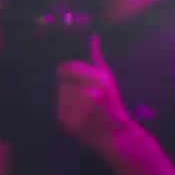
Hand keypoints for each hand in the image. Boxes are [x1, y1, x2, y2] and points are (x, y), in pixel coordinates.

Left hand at [57, 36, 135, 151]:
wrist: (115, 138)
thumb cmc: (113, 105)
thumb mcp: (108, 79)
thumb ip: (97, 58)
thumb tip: (94, 37)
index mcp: (98, 81)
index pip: (65, 68)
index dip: (67, 71)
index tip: (69, 74)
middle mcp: (86, 94)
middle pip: (62, 82)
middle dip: (69, 86)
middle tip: (81, 95)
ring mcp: (75, 109)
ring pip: (60, 95)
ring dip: (67, 98)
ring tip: (81, 106)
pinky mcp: (65, 121)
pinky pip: (59, 109)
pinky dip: (66, 110)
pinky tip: (79, 115)